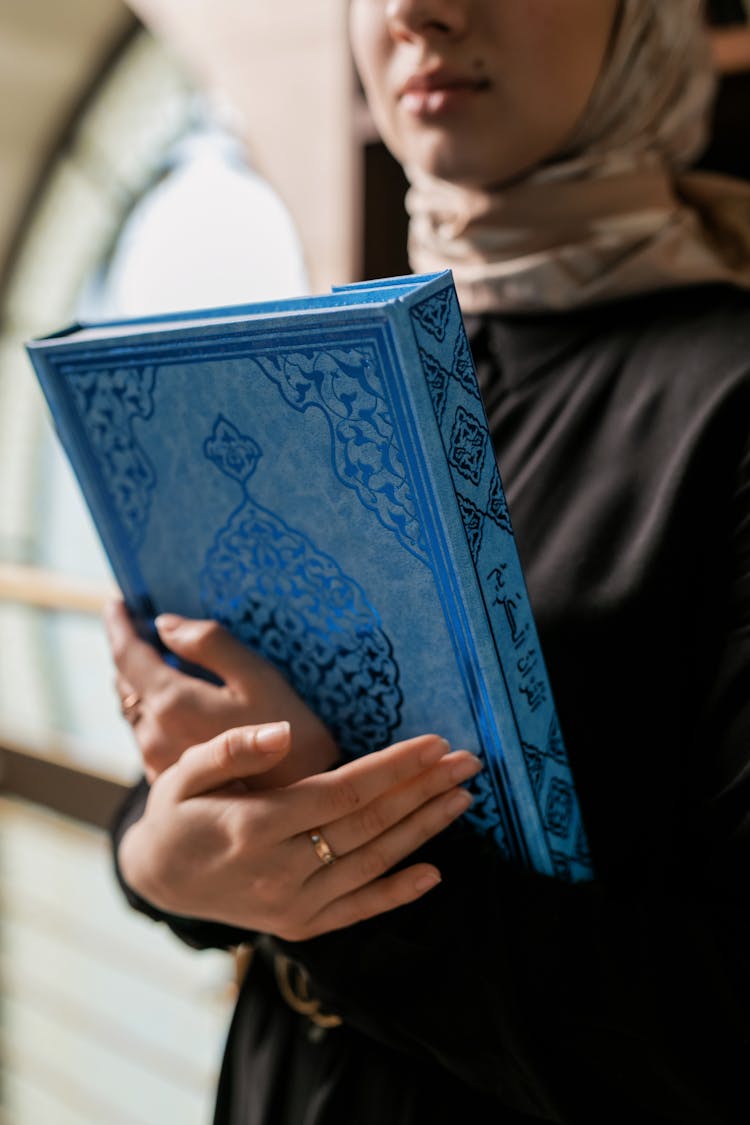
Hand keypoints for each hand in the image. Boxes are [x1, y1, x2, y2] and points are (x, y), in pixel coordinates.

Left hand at [104, 600, 338, 784]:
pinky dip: (155, 710)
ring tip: (161, 664)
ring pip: (136, 711)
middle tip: (141, 629)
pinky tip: (178, 705)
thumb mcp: (260, 678)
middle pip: (125, 683)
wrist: (304, 815)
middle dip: (130, 653)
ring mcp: (159, 761)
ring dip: (142, 684)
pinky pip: (149, 733)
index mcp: (172, 703)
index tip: (117, 604)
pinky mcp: (172, 780)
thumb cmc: (293, 741)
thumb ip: (211, 645)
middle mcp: (155, 734)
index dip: (119, 625)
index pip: (127, 656)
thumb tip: (166, 626)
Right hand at [119, 721, 480, 940]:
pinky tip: (435, 873)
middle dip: (423, 790)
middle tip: (467, 762)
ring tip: (463, 799)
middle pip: (369, 825)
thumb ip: (232, 750)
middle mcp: (281, 872)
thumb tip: (282, 733)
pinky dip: (398, 893)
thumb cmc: (177, 813)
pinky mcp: (300, 925)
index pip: (342, 793)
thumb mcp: (186, 772)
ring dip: (423, 830)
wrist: (159, 879)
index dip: (392, 767)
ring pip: (373, 864)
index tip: (434, 743)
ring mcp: (293, 905)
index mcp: (255, 827)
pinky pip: (359, 910)